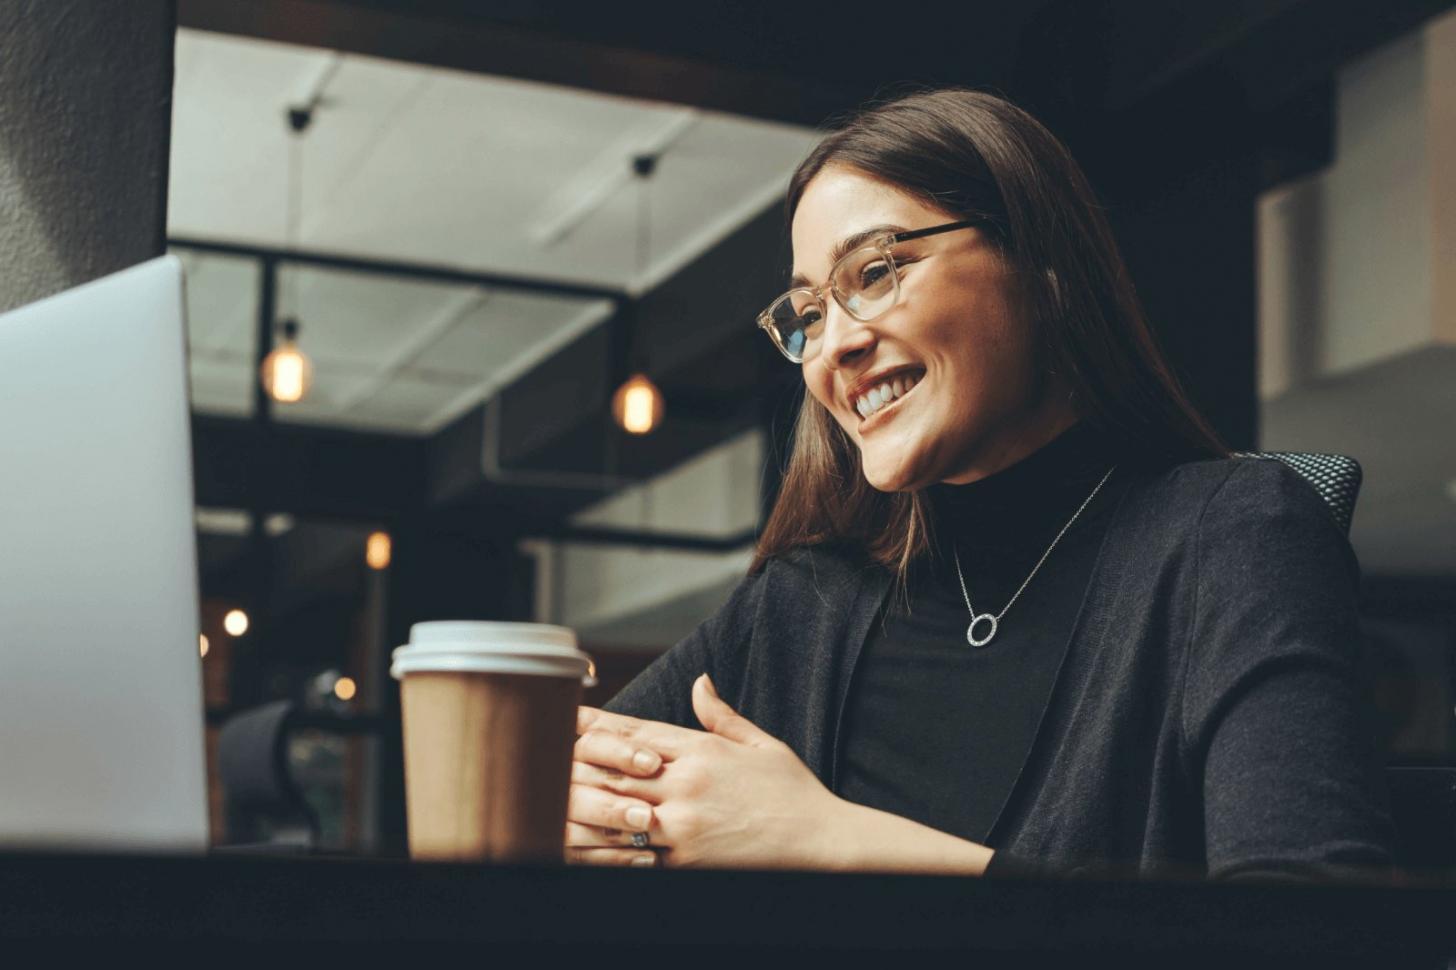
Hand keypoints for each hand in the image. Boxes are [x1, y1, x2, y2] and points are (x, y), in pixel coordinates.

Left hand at [564, 674, 844, 870]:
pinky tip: (585, 846)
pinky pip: (636, 855)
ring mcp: (684, 825)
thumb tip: (700, 681)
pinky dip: (609, 850)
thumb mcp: (761, 744)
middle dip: (579, 763)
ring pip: (617, 813)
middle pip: (615, 769)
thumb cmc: (794, 793)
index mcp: (703, 751)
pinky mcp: (686, 861)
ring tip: (551, 801)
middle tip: (545, 755)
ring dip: (583, 806)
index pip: (636, 733)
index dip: (597, 724)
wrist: (821, 842)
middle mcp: (687, 784)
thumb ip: (722, 716)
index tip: (568, 716)